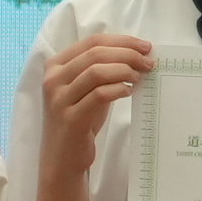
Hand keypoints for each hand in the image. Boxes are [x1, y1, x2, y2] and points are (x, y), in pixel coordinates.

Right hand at [36, 32, 154, 181]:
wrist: (62, 159)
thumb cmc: (78, 122)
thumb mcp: (84, 91)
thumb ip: (99, 71)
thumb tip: (135, 54)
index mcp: (55, 66)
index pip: (92, 41)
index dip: (122, 40)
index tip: (145, 46)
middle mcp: (53, 80)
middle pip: (96, 53)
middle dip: (128, 54)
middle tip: (148, 62)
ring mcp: (60, 99)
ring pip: (97, 71)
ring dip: (125, 70)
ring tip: (140, 77)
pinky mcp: (71, 118)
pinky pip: (99, 95)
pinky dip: (118, 89)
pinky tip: (129, 92)